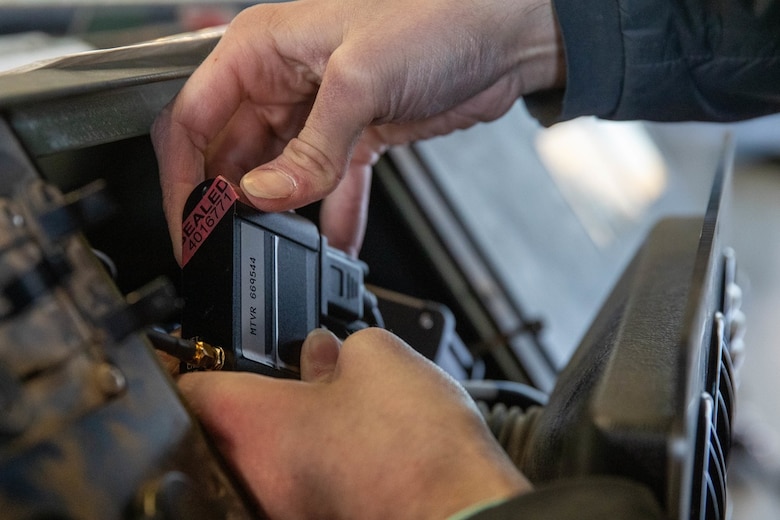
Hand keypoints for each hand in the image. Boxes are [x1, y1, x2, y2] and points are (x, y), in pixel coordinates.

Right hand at [153, 0, 563, 260]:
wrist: (505, 34)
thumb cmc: (438, 17)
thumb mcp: (361, 81)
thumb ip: (309, 147)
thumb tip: (263, 194)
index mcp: (262, 50)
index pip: (194, 117)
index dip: (183, 175)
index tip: (190, 224)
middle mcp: (282, 79)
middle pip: (229, 152)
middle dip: (229, 201)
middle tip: (232, 245)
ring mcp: (317, 111)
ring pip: (275, 172)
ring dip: (276, 211)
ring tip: (276, 244)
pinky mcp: (352, 135)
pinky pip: (325, 182)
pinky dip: (329, 213)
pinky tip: (333, 241)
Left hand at [178, 328, 530, 518]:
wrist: (459, 514)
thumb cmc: (415, 451)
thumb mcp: (380, 358)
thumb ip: (342, 346)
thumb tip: (329, 351)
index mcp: (252, 426)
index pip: (191, 387)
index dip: (202, 359)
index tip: (217, 350)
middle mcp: (254, 478)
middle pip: (232, 424)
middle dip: (264, 390)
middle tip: (301, 367)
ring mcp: (283, 510)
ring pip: (271, 455)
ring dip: (297, 424)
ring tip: (343, 399)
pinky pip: (303, 481)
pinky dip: (321, 457)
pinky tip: (361, 439)